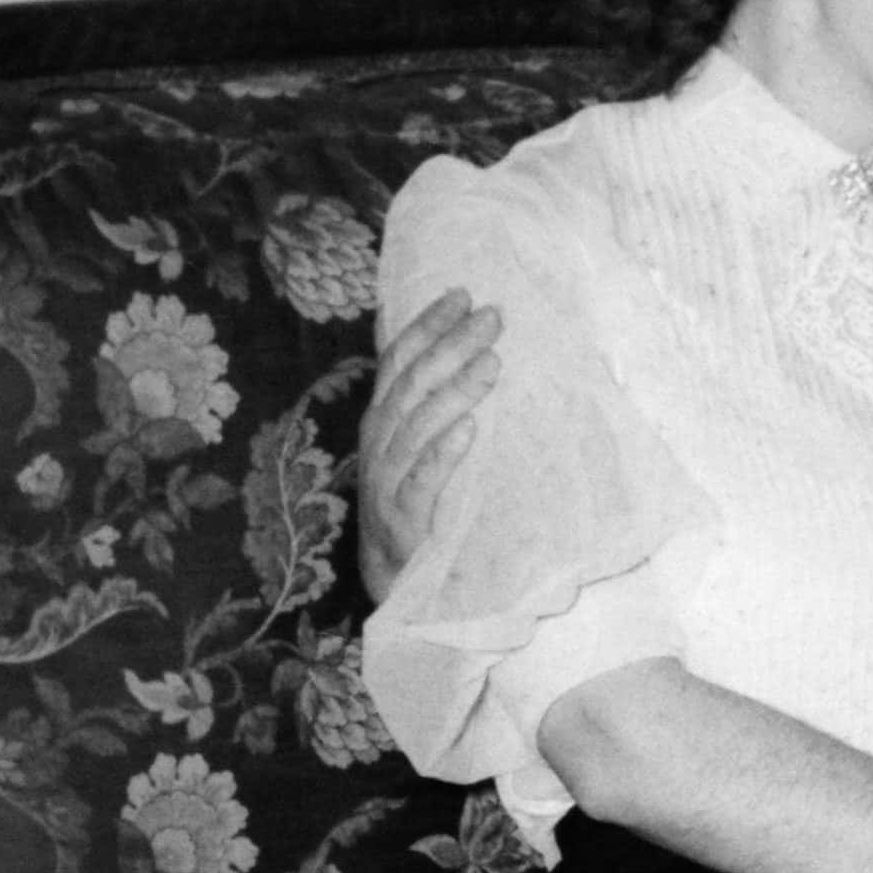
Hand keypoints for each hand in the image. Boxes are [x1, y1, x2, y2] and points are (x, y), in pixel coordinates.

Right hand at [356, 289, 500, 602]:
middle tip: (493, 318)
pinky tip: (471, 429)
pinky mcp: (405, 519)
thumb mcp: (419, 446)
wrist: (398, 578)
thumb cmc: (416, 501)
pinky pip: (424, 481)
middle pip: (412, 385)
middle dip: (452, 346)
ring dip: (456, 391)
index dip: (428, 325)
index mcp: (383, 420)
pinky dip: (445, 453)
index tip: (463, 294)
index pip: (400, 360)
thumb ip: (431, 403)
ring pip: (418, 426)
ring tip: (492, 362)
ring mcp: (388, 481)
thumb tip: (465, 349)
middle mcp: (379, 444)